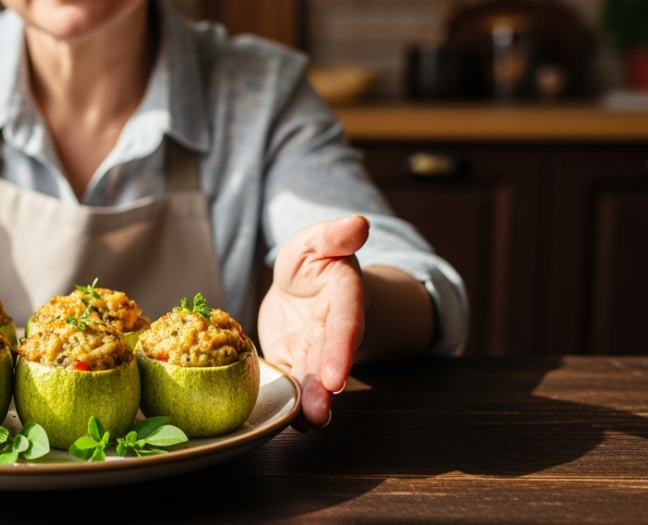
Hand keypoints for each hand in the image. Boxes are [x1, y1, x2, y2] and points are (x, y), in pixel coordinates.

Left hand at [257, 215, 369, 429]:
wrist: (300, 286)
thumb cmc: (311, 260)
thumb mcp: (317, 240)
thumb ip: (334, 234)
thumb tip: (359, 222)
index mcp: (344, 296)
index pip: (347, 324)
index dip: (341, 349)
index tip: (336, 376)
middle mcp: (334, 330)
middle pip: (331, 360)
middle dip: (325, 389)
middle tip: (320, 414)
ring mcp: (315, 350)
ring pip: (314, 379)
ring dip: (311, 403)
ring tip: (306, 424)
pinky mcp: (295, 362)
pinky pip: (294, 383)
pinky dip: (292, 402)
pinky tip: (288, 421)